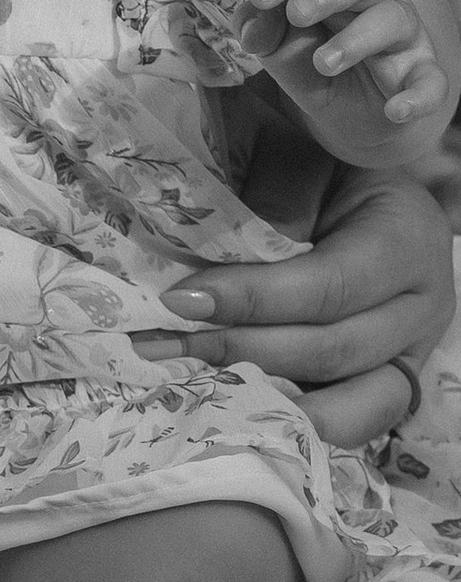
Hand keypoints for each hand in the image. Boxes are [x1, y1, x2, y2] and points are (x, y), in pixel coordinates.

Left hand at [135, 161, 454, 448]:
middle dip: (240, 353)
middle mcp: (420, 307)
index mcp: (406, 240)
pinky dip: (293, 422)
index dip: (254, 300)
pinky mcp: (389, 382)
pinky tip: (230, 412)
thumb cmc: (323, 164)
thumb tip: (212, 277)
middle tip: (160, 347)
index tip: (181, 300)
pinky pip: (350, 420)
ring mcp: (411, 353)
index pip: (329, 286)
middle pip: (333, 352)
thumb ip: (270, 205)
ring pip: (351, 406)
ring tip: (189, 389)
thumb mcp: (298, 159)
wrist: (359, 181)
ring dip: (265, 403)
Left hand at [244, 0, 453, 142]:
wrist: (346, 116)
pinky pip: (432, 80)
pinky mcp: (423, 75)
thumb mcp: (277, 49)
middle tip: (296, 14)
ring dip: (358, 38)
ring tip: (324, 63)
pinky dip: (418, 95)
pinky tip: (395, 110)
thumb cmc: (311, 64)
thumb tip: (254, 21)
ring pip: (395, 18)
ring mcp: (404, 36)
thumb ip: (260, 30)